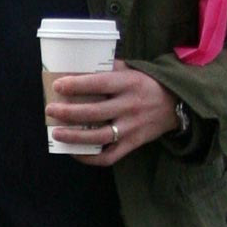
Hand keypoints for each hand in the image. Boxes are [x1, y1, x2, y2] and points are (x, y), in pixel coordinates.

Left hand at [45, 62, 177, 164]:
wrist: (176, 104)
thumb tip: (78, 68)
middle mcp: (130, 106)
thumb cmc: (146, 84)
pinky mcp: (133, 144)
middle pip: (94, 112)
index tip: (58, 86)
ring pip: (99, 137)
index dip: (77, 85)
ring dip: (74, 137)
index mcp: (129, 84)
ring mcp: (132, 128)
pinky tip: (74, 152)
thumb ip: (109, 69)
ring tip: (56, 132)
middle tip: (50, 110)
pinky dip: (90, 157)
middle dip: (68, 112)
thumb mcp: (132, 70)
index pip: (99, 84)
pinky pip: (109, 156)